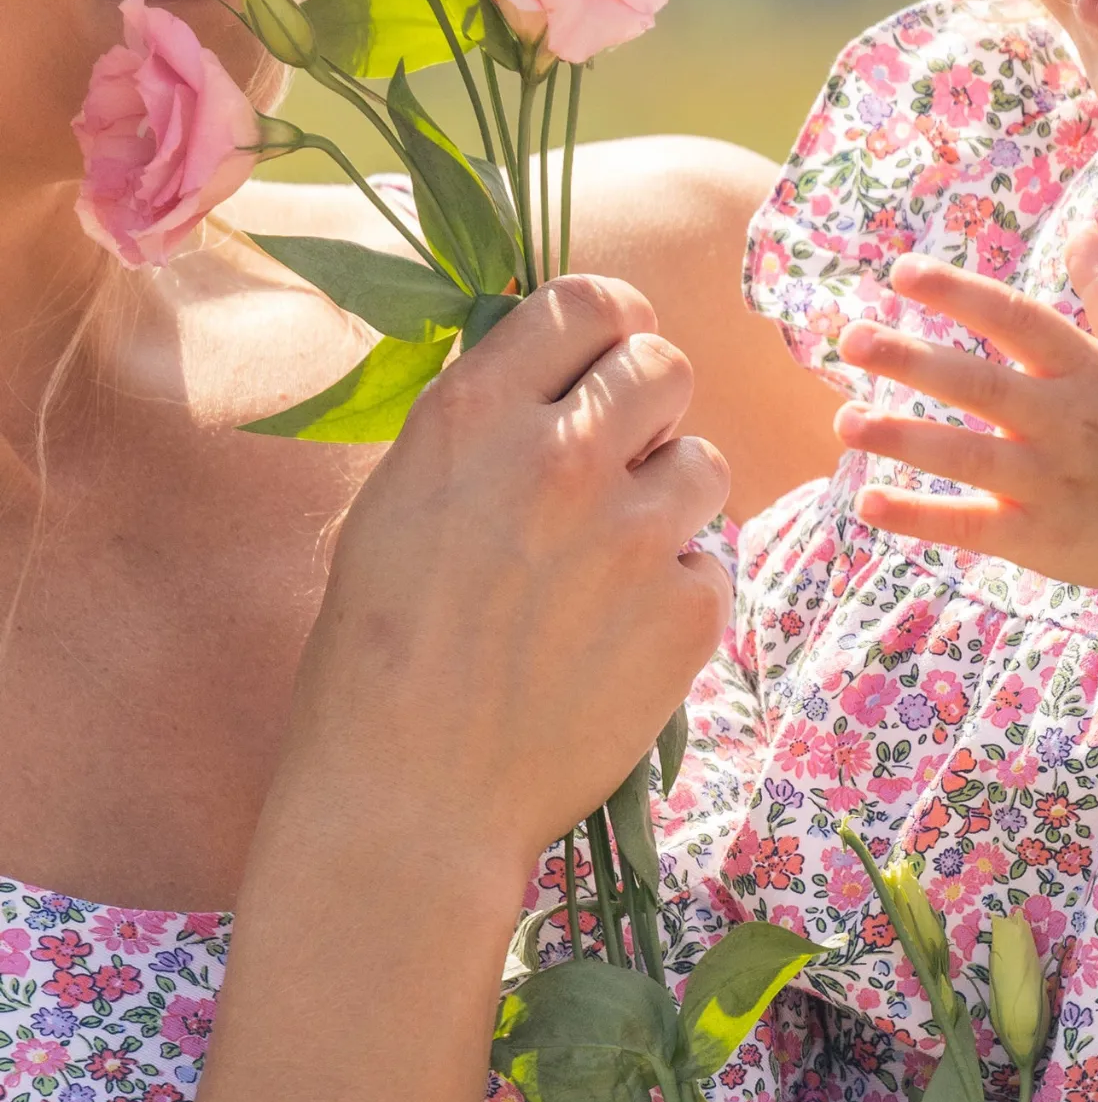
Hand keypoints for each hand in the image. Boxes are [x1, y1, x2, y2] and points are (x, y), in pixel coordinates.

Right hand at [270, 274, 731, 894]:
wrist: (409, 801)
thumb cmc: (383, 654)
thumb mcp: (400, 502)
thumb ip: (489, 425)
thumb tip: (564, 364)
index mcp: (474, 416)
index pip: (588, 300)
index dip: (611, 326)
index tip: (610, 357)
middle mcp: (559, 456)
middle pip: (667, 366)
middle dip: (651, 408)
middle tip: (618, 465)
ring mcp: (631, 534)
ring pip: (705, 462)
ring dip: (670, 502)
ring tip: (606, 567)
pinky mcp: (685, 610)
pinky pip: (710, 562)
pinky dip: (675, 594)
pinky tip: (614, 641)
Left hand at [832, 231, 1097, 601]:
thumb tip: (1083, 225)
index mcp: (1090, 371)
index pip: (1019, 320)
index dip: (961, 293)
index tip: (901, 271)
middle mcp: (1068, 424)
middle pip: (984, 385)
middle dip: (915, 361)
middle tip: (851, 337)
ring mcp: (1052, 484)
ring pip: (969, 458)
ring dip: (905, 439)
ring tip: (844, 420)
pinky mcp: (1040, 539)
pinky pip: (972, 526)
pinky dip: (920, 518)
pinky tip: (866, 501)